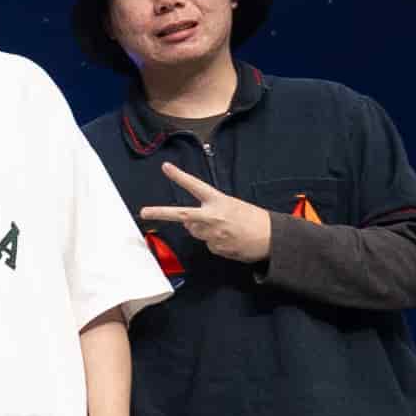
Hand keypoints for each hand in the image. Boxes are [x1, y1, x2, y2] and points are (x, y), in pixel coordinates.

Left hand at [147, 160, 275, 270]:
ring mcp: (212, 234)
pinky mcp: (215, 248)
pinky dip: (214, 242)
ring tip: (224, 228)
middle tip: (143, 212)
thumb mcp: (233, 206)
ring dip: (202, 229)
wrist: (272, 239)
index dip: (179, 176)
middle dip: (160, 213)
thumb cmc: (253, 219)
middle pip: (180, 215)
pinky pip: (207, 244)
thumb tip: (191, 223)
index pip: (195, 186)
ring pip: (194, 231)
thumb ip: (210, 210)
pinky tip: (229, 239)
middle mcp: (212, 217)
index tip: (165, 167)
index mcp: (219, 201)